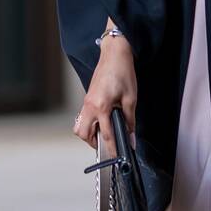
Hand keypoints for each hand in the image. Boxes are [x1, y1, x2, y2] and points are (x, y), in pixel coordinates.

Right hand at [73, 36, 136, 150]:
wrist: (114, 55)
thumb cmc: (122, 73)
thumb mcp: (131, 99)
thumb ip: (130, 121)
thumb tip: (130, 136)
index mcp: (101, 107)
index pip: (106, 135)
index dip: (112, 148)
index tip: (117, 155)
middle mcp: (89, 106)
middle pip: (83, 134)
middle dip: (93, 143)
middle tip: (107, 145)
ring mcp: (86, 102)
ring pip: (79, 126)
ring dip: (89, 134)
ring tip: (103, 135)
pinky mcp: (87, 98)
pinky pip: (83, 117)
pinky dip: (89, 124)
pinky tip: (102, 123)